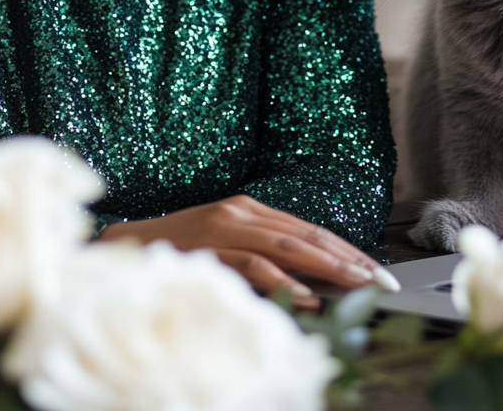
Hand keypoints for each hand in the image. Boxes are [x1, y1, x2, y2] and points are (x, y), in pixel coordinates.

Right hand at [96, 194, 397, 308]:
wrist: (121, 245)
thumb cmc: (178, 251)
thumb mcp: (226, 248)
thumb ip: (263, 257)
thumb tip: (312, 283)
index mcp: (249, 209)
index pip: (310, 229)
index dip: (347, 249)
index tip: (378, 270)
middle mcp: (241, 210)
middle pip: (307, 233)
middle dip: (349, 257)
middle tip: (381, 278)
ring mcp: (224, 225)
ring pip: (287, 243)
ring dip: (327, 265)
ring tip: (356, 282)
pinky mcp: (208, 245)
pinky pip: (252, 262)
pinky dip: (282, 277)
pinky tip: (305, 292)